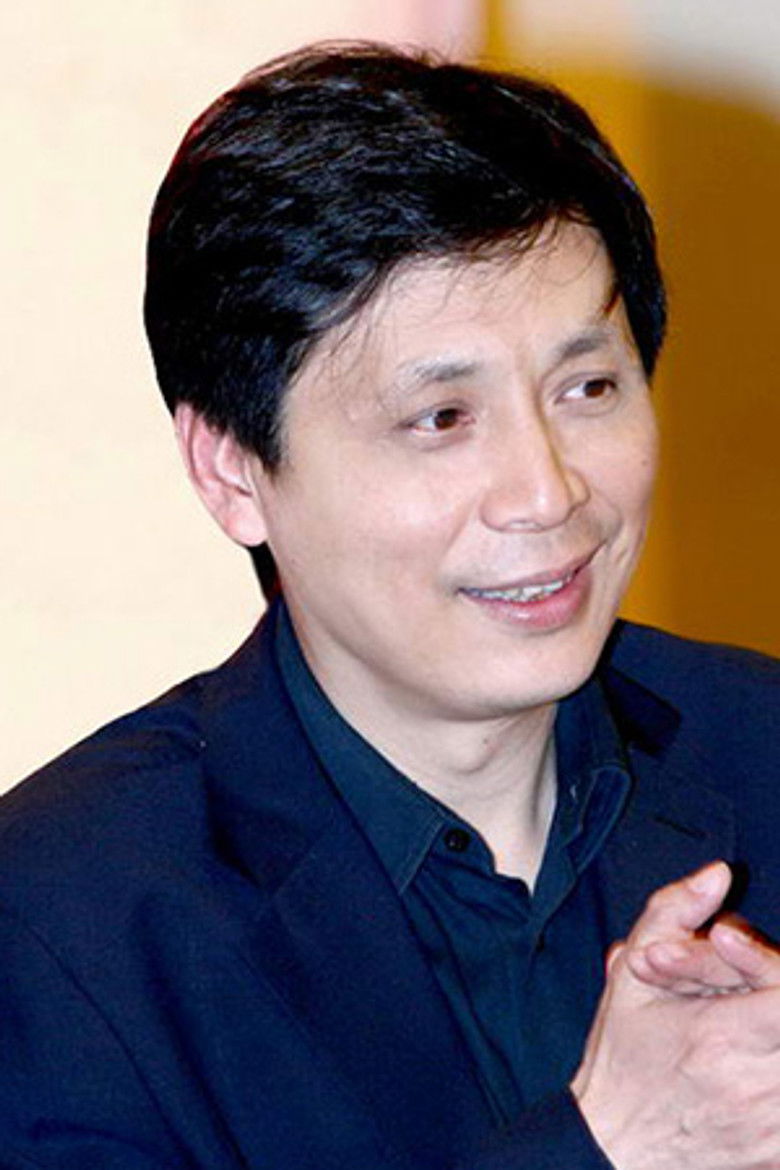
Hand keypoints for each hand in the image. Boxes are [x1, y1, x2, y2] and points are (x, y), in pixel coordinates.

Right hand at [572, 862, 779, 1169]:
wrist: (615, 1148)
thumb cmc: (622, 1058)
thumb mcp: (632, 978)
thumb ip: (673, 912)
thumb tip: (717, 874)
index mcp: (720, 1039)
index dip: (770, 962)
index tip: (734, 950)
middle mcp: (758, 1087)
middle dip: (775, 988)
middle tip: (748, 988)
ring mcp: (776, 1125)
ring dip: (778, 1026)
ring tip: (747, 1023)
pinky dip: (778, 1066)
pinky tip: (754, 1057)